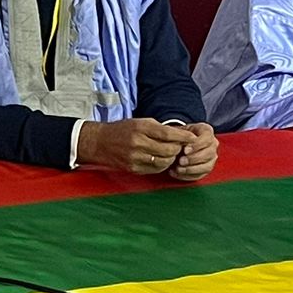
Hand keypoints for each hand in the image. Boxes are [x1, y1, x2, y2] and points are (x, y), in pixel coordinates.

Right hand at [76, 118, 196, 176]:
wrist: (100, 142)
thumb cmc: (122, 130)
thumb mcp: (140, 122)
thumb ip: (159, 129)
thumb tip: (181, 136)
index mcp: (141, 128)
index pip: (168, 134)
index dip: (183, 137)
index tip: (192, 138)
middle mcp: (138, 142)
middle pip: (169, 150)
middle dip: (178, 149)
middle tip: (181, 147)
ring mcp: (135, 157)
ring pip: (164, 162)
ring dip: (171, 158)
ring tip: (171, 153)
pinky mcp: (133, 168)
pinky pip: (155, 169)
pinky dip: (162, 165)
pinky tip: (161, 160)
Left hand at [166, 122, 218, 181]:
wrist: (176, 142)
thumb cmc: (179, 134)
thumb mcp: (179, 131)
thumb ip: (182, 136)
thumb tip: (182, 145)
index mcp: (206, 131)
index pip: (207, 138)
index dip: (197, 145)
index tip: (185, 150)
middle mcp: (212, 144)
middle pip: (209, 153)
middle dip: (194, 159)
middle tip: (181, 161)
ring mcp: (211, 157)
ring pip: (207, 166)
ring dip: (191, 169)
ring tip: (178, 169)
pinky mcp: (206, 168)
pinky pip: (200, 175)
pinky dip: (187, 176)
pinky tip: (176, 173)